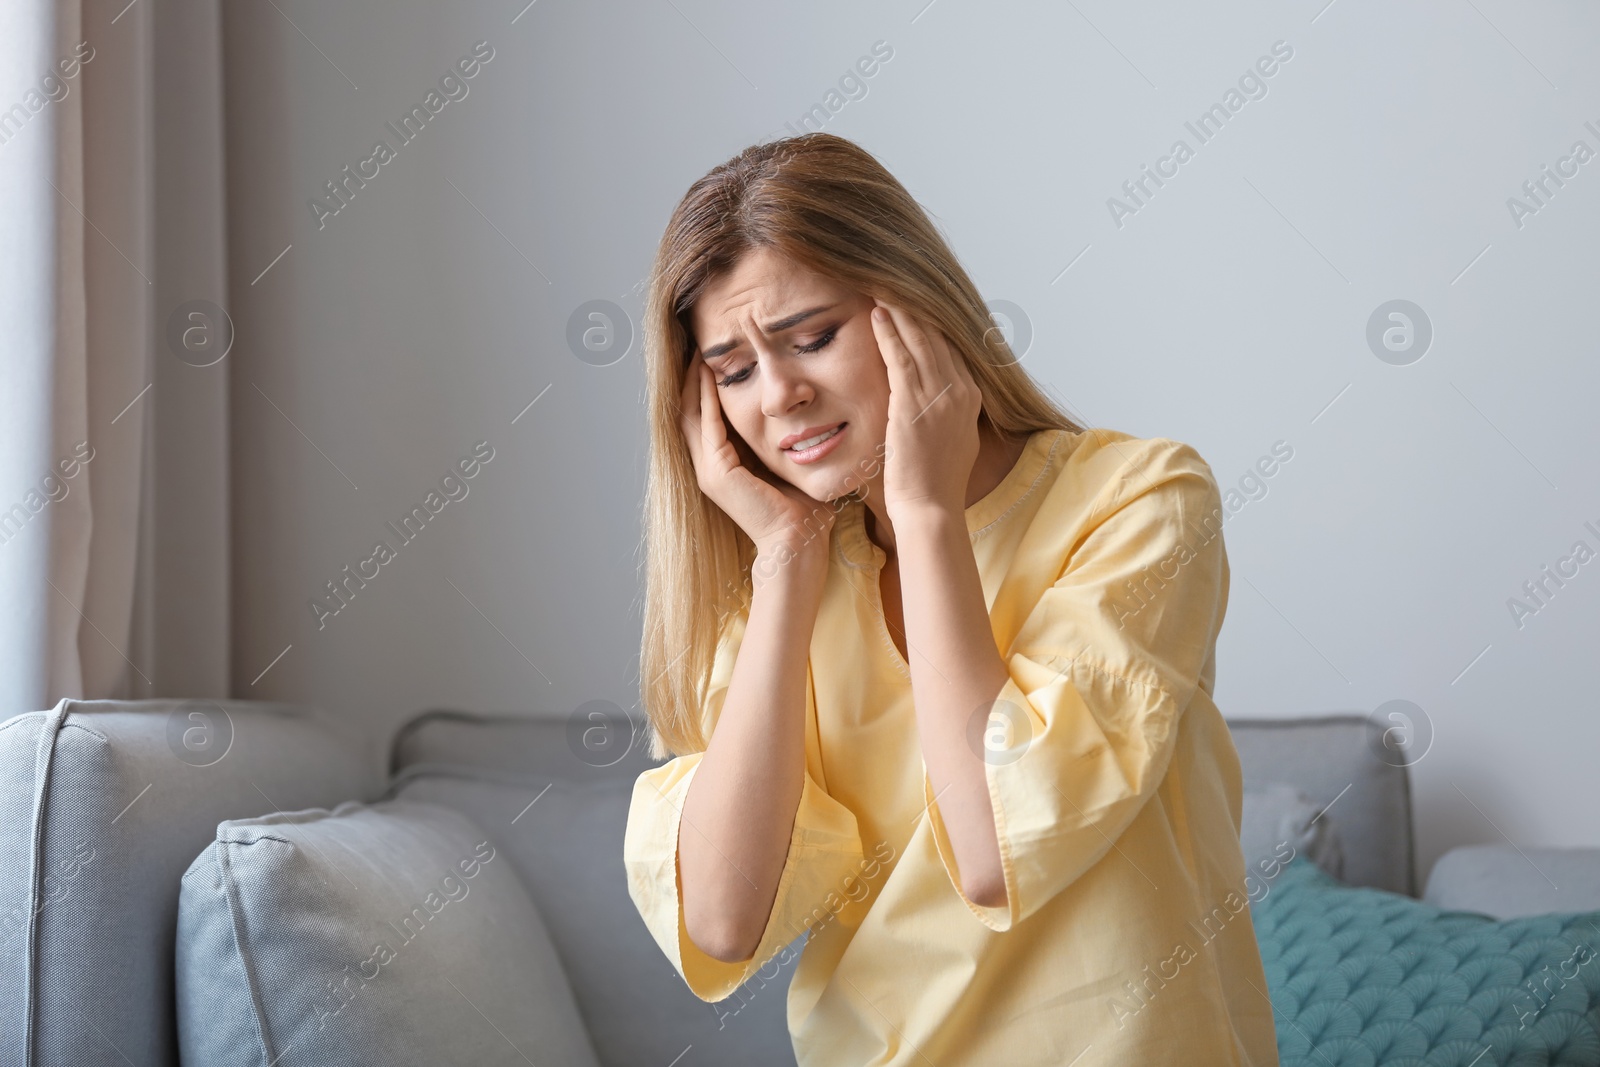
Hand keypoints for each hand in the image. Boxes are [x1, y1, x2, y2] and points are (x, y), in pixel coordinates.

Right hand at [678, 357, 836, 559]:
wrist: (797, 542)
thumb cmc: (802, 509)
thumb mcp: (788, 464)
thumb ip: (785, 442)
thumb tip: (802, 414)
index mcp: (723, 467)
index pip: (704, 419)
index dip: (702, 389)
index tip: (711, 360)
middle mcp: (709, 467)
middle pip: (688, 413)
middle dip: (691, 380)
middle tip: (697, 347)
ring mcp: (709, 471)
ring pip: (690, 415)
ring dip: (693, 383)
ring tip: (698, 353)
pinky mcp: (717, 472)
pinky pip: (706, 424)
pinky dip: (705, 397)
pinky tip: (707, 373)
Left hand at [870, 299, 982, 517]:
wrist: (932, 509)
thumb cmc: (933, 484)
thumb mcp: (951, 440)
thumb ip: (946, 412)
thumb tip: (935, 399)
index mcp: (970, 397)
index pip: (952, 346)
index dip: (932, 321)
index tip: (915, 300)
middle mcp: (960, 390)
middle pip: (938, 335)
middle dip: (916, 306)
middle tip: (896, 280)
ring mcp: (940, 396)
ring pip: (920, 339)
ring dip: (900, 309)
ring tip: (882, 285)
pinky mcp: (913, 404)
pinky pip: (900, 358)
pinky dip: (888, 333)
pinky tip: (876, 314)